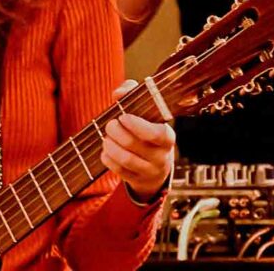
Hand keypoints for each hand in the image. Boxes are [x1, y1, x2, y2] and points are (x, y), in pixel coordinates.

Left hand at [100, 79, 175, 201]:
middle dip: (117, 132)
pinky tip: (106, 150)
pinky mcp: (137, 180)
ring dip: (111, 146)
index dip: (138, 126)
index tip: (124, 117)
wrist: (155, 166)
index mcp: (167, 137)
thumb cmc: (146, 131)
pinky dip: (108, 159)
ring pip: (126, 159)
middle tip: (110, 124)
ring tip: (106, 137)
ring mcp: (150, 170)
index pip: (157, 134)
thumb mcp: (144, 111)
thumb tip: (119, 93)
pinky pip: (120, 171)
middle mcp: (161, 156)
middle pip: (135, 145)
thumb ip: (131, 94)